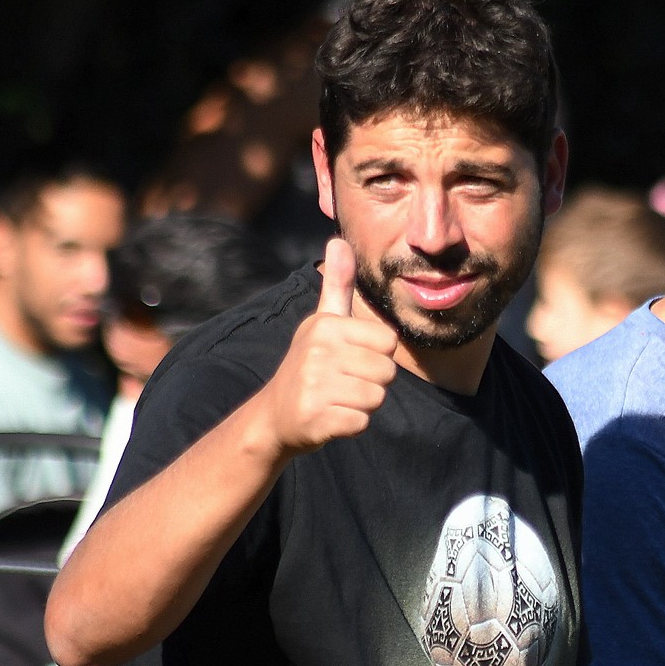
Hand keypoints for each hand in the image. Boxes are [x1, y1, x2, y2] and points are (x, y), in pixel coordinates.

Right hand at [257, 237, 398, 454]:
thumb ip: (338, 284)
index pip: (389, 342)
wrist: (275, 415)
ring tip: (337, 398)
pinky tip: (331, 417)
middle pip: (387, 371)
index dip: (377, 355)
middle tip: (342, 382)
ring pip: (376, 398)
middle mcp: (318, 352)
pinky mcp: (315, 418)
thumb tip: (338, 240)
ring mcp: (314, 386)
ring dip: (362, 404)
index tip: (351, 358)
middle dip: (372, 382)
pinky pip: (361, 423)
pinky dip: (351, 425)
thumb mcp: (322, 322)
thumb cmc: (309, 364)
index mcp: (326, 326)